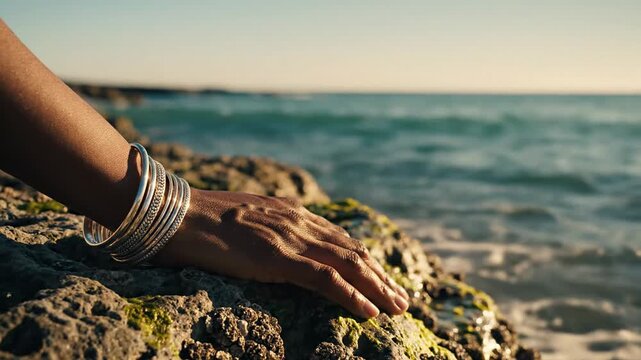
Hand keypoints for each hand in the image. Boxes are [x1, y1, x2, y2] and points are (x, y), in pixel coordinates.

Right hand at [152, 188, 408, 317]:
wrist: (178, 215)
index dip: (365, 260)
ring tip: (397, 308)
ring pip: (348, 265)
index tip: (381, 277)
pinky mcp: (280, 258)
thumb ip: (270, 227)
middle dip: (381, 277)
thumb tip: (278, 242)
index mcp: (293, 214)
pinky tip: (369, 312)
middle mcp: (300, 224)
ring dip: (376, 288)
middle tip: (403, 299)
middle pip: (353, 252)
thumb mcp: (246, 217)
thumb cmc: (203, 219)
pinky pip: (325, 279)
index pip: (341, 240)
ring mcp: (291, 240)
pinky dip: (350, 295)